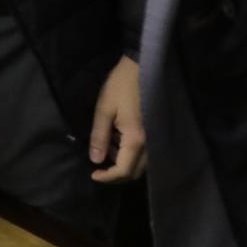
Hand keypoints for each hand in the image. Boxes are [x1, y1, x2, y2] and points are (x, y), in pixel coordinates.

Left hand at [88, 55, 146, 181]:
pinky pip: (142, 154)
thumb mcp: (104, 109)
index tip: (93, 174)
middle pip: (134, 172)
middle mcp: (149, 144)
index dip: (108, 177)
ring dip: (122, 163)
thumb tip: (95, 160)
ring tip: (105, 148)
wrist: (141, 69)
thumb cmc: (120, 86)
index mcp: (136, 139)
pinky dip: (128, 154)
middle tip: (98, 166)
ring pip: (139, 164)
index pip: (124, 170)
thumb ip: (100, 136)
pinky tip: (116, 141)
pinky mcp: (153, 133)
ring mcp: (153, 139)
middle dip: (115, 174)